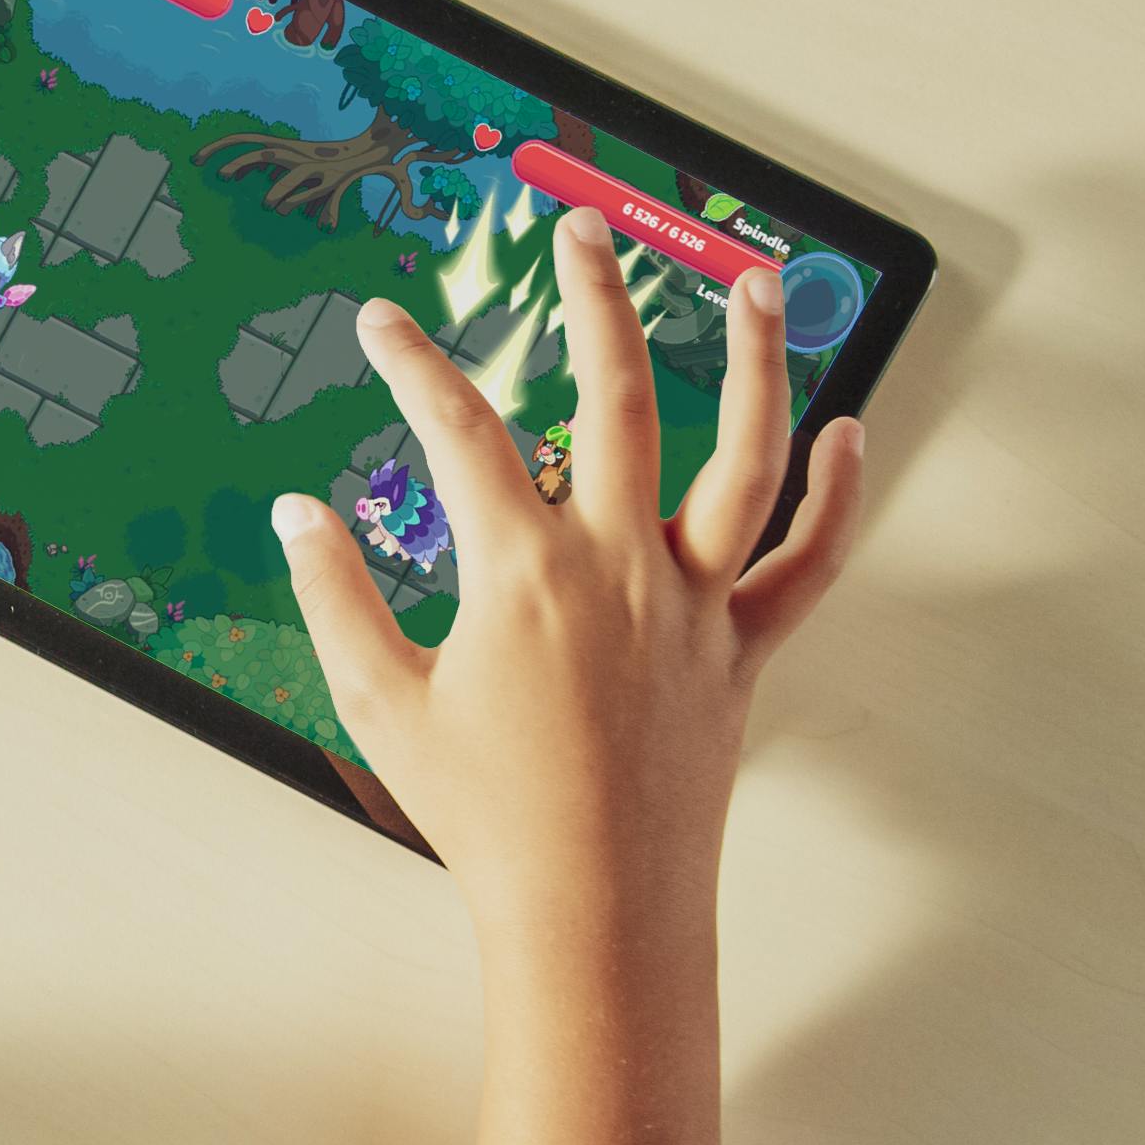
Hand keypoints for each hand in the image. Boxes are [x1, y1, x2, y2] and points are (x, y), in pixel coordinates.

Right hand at [274, 210, 867, 946]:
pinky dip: (834, 494)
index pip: (457, 431)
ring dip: (752, 358)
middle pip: (615, 397)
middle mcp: (619, 565)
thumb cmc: (486, 819)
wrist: (594, 910)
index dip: (413, 366)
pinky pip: (807, 560)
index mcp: (521, 572)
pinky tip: (844, 433)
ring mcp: (694, 602)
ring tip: (748, 284)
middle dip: (594, 301)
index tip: (383, 326)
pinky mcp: (743, 650)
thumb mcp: (380, 705)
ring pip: (741, 454)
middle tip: (580, 234)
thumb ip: (336, 597)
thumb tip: (300, 513)